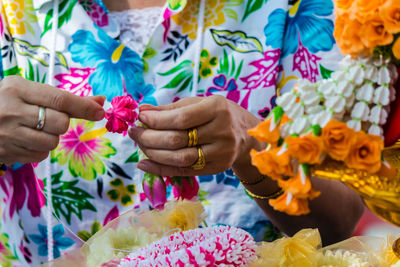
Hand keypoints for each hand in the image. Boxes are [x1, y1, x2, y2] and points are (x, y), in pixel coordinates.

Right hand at [0, 76, 104, 164]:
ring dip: (51, 137)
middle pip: (60, 123)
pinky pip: (40, 156)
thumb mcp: (30, 92)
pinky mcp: (6, 153)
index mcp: (17, 89)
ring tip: (34, 129)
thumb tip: (100, 102)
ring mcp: (7, 135)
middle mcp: (11, 111)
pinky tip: (26, 140)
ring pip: (52, 143)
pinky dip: (40, 149)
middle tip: (48, 118)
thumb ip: (65, 98)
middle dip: (62, 123)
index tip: (101, 110)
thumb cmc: (7, 102)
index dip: (83, 106)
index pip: (59, 99)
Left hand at [129, 95, 264, 175]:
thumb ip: (171, 108)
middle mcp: (222, 132)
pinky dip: (161, 169)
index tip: (140, 117)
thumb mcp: (199, 103)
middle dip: (150, 137)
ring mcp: (220, 153)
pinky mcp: (216, 169)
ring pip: (179, 158)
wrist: (247, 135)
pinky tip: (144, 163)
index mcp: (218, 109)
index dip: (157, 120)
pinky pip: (184, 171)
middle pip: (178, 140)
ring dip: (153, 153)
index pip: (181, 118)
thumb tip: (142, 110)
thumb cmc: (219, 114)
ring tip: (139, 145)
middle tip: (134, 132)